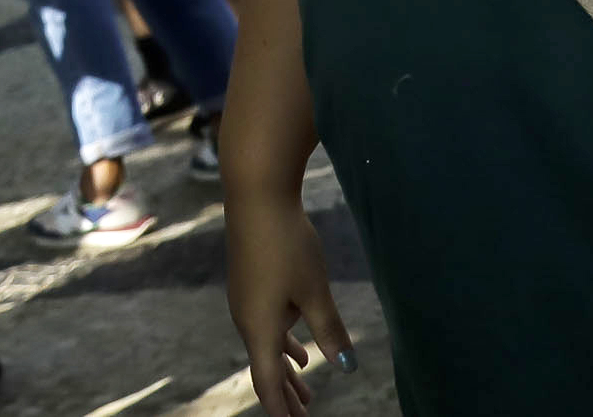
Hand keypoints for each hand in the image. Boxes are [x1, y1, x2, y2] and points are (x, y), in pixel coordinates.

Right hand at [224, 185, 351, 415]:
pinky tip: (300, 351)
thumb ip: (330, 330)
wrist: (255, 197)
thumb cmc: (286, 245)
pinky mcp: (251, 284)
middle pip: (265, 368)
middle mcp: (247, 318)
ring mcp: (246, 300)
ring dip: (287, 370)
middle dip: (287, 395)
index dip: (281, 409)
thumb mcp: (315, 291)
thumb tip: (346, 366)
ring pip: (267, 347)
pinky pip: (266, 326)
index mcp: (259, 327)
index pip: (267, 382)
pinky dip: (283, 345)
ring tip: (307, 391)